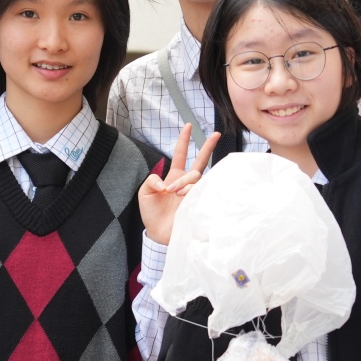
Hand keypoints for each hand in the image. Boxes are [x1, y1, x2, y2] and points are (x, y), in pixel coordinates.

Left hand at [137, 122, 218, 245]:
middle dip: (208, 147)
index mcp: (174, 177)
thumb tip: (165, 182)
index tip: (188, 126)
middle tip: (216, 134)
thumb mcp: (144, 194)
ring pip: (196, 176)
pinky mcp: (199, 201)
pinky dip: (191, 190)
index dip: (183, 140)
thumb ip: (151, 181)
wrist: (159, 234)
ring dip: (184, 182)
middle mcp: (186, 182)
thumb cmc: (152, 215)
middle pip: (200, 161)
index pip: (180, 154)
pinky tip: (185, 195)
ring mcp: (194, 191)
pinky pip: (201, 190)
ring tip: (174, 193)